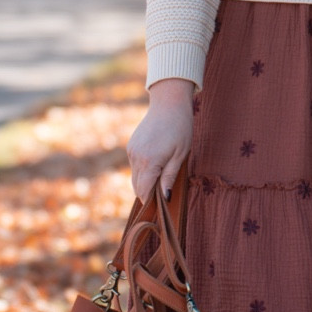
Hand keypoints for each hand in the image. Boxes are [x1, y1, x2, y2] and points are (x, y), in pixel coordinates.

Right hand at [127, 78, 194, 202]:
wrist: (168, 103)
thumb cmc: (180, 129)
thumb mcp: (180, 155)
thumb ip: (169, 177)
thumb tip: (164, 197)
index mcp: (149, 162)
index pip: (143, 191)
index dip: (150, 202)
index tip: (160, 208)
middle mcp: (136, 158)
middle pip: (137, 186)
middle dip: (147, 194)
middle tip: (162, 196)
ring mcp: (131, 151)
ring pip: (135, 176)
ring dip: (145, 182)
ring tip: (161, 179)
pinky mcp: (131, 145)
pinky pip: (134, 165)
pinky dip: (143, 170)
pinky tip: (156, 165)